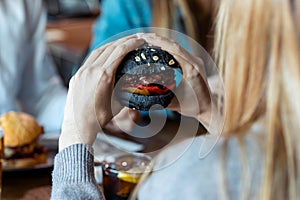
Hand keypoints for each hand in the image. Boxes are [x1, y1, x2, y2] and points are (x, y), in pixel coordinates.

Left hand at [59, 35, 144, 150]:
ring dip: (111, 45)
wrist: (78, 127)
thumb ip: (127, 89)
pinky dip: (100, 54)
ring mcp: (82, 72)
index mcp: (104, 75)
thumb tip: (136, 83)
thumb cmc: (100, 118)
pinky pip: (89, 59)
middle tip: (134, 39)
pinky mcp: (76, 76)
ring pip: (98, 51)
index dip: (132, 43)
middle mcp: (91, 70)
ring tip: (121, 44)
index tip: (140, 41)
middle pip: (110, 47)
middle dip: (123, 41)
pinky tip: (106, 55)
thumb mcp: (119, 103)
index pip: (120, 51)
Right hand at [138, 34, 212, 129]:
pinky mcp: (195, 62)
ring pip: (177, 46)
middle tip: (141, 35)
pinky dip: (167, 47)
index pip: (174, 49)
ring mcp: (196, 61)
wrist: (210, 107)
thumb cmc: (194, 107)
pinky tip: (157, 47)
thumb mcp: (175, 104)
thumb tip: (141, 93)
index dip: (159, 42)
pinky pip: (180, 51)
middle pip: (174, 44)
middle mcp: (195, 62)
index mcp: (192, 69)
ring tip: (147, 39)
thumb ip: (159, 98)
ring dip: (162, 41)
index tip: (145, 38)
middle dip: (157, 38)